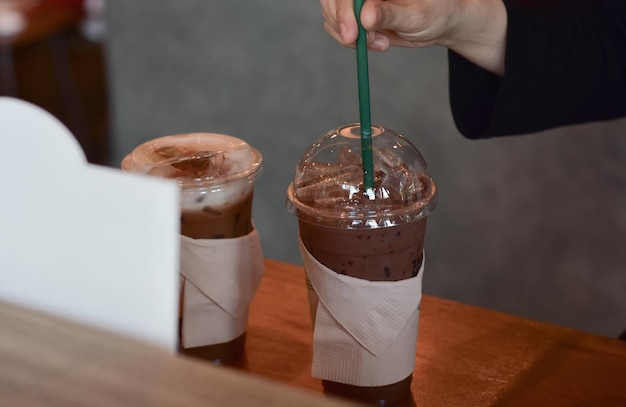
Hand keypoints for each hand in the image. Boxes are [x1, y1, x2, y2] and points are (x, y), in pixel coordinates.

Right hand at [320, 0, 506, 75]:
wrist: (439, 23)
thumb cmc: (435, 12)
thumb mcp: (416, 15)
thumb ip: (390, 14)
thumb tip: (365, 15)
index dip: (343, 8)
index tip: (352, 32)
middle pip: (332, 0)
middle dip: (341, 23)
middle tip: (358, 42)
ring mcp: (358, 1)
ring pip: (332, 15)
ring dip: (349, 35)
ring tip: (380, 42)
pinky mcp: (356, 15)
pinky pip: (338, 28)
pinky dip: (352, 41)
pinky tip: (376, 42)